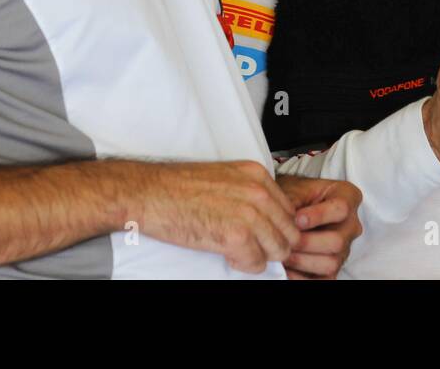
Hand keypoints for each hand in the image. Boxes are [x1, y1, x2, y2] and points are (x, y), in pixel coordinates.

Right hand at [126, 160, 300, 273]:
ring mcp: (249, 213)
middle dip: (274, 245)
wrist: (150, 193)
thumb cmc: (178, 187)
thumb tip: (266, 219)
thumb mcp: (225, 178)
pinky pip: (256, 263)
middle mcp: (258, 191)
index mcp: (256, 174)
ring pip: (278, 249)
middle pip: (289, 231)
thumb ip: (250, 194)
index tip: (264, 236)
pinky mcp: (236, 236)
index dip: (278, 228)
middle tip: (254, 249)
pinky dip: (245, 265)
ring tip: (239, 252)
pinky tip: (228, 255)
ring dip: (261, 256)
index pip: (289, 210)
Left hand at [275, 176, 362, 278]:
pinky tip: (286, 270)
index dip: (318, 216)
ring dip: (303, 261)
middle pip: (337, 241)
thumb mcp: (296, 188)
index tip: (297, 219)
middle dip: (307, 243)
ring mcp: (345, 247)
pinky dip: (303, 277)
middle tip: (285, 241)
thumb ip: (292, 200)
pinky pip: (325, 279)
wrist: (298, 205)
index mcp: (348, 197)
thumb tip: (283, 220)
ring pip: (332, 263)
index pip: (341, 209)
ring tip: (283, 255)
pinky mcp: (335, 266)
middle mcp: (351, 224)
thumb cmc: (299, 194)